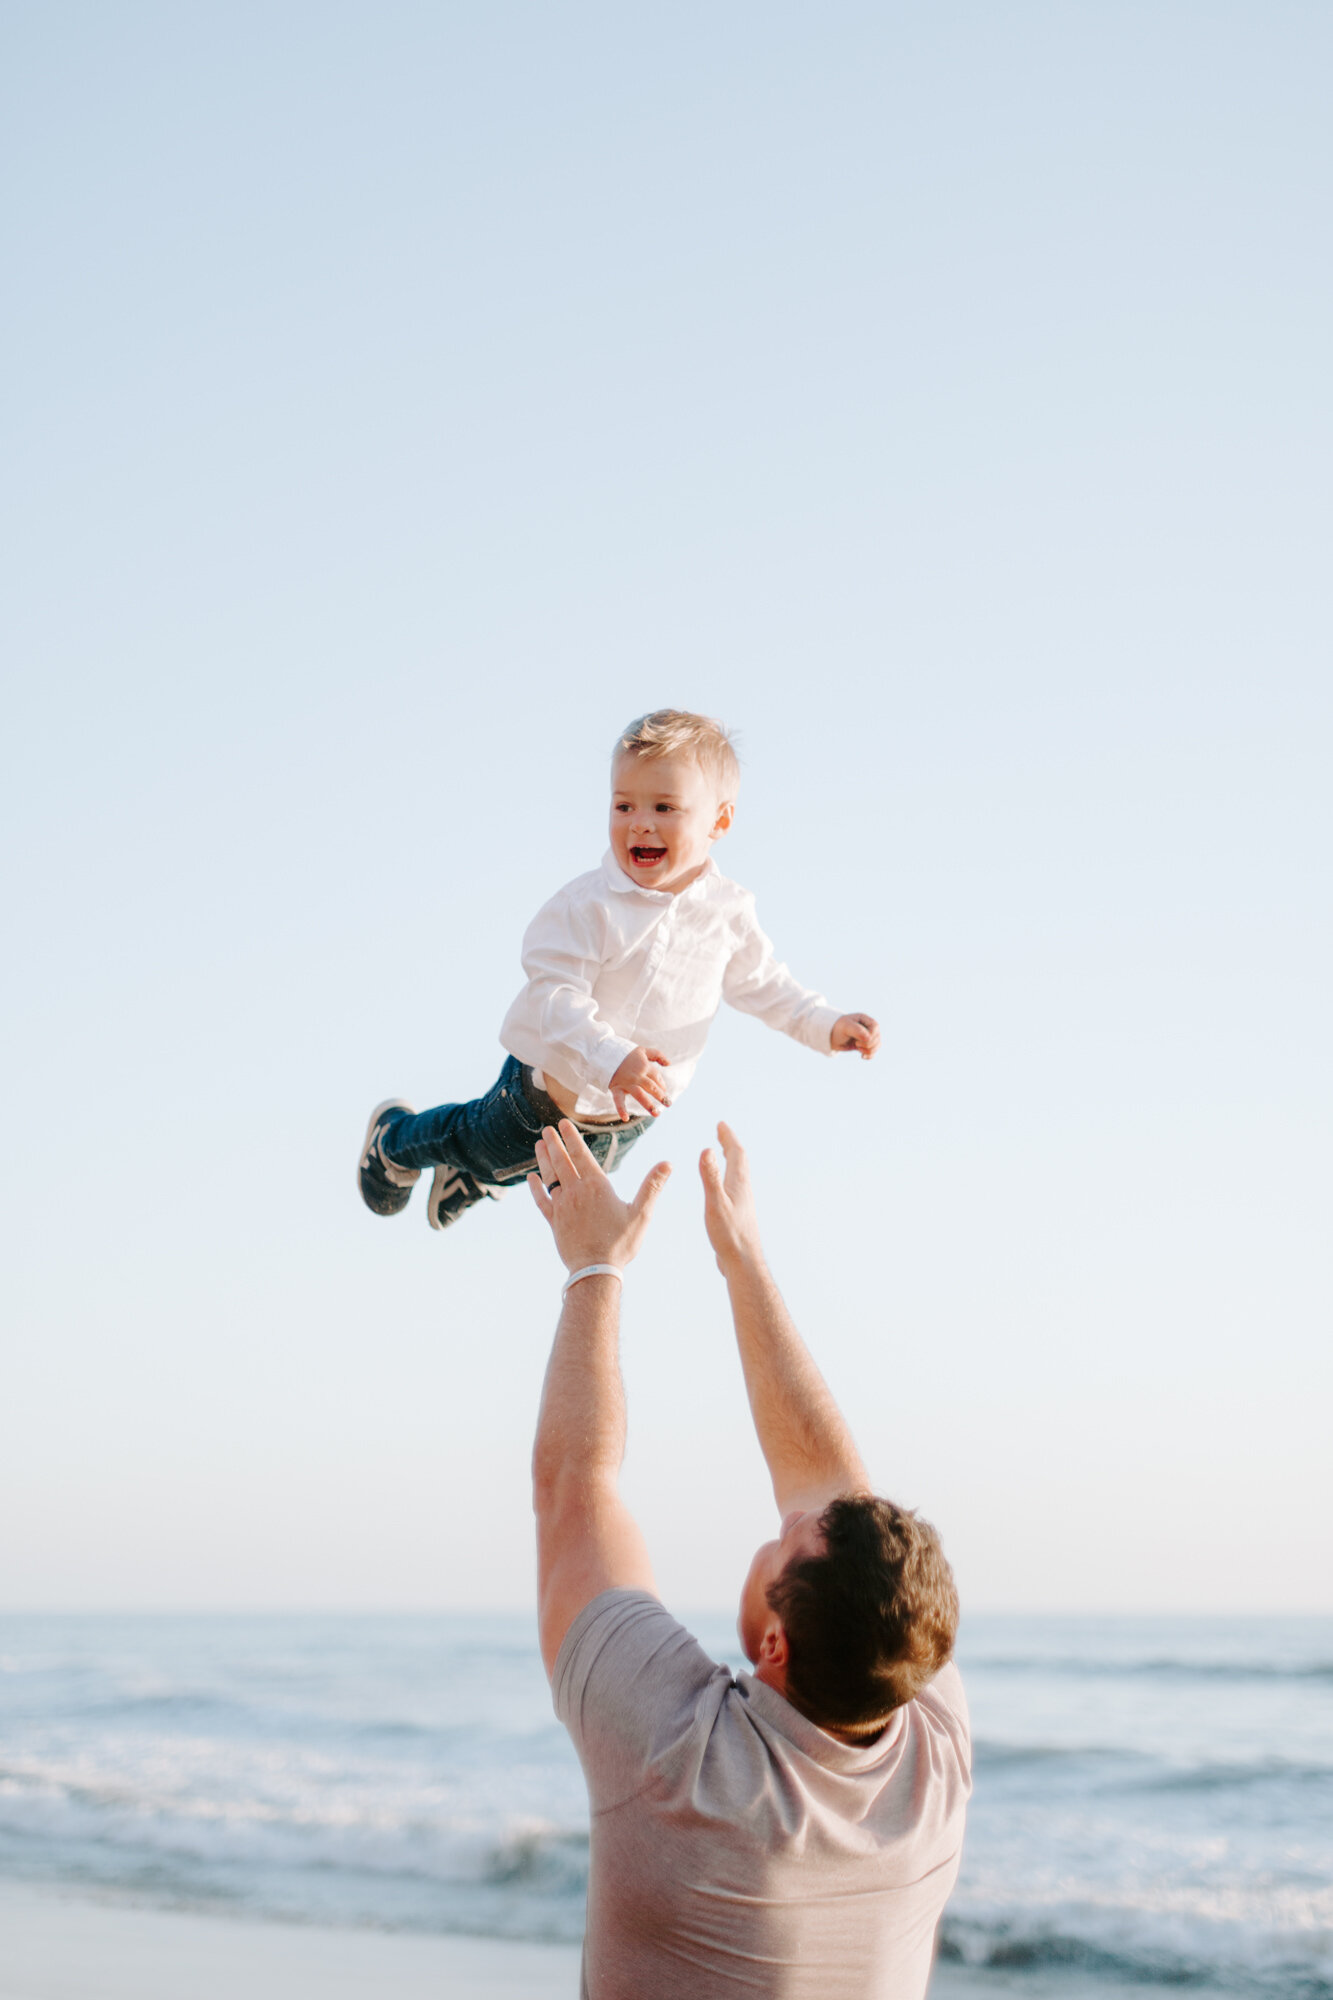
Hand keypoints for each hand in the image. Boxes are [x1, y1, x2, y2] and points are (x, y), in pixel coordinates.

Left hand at [529, 1121, 671, 1272]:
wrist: (595, 1270)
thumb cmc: (621, 1243)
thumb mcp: (641, 1213)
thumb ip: (652, 1186)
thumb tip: (668, 1163)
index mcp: (596, 1186)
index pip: (581, 1155)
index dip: (571, 1138)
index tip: (563, 1124)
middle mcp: (576, 1192)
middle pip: (561, 1161)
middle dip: (554, 1143)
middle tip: (548, 1129)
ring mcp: (562, 1206)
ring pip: (549, 1177)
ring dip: (543, 1159)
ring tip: (539, 1145)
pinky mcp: (554, 1222)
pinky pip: (542, 1200)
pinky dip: (536, 1188)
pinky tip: (531, 1178)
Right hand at [609, 1046, 670, 1120]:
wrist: (605, 1053)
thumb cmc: (626, 1053)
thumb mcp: (643, 1050)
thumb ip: (658, 1055)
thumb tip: (669, 1064)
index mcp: (644, 1066)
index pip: (657, 1078)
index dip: (662, 1085)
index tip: (663, 1091)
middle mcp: (637, 1075)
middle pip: (651, 1087)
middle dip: (661, 1096)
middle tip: (668, 1104)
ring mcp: (626, 1083)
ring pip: (639, 1095)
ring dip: (648, 1105)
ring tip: (657, 1114)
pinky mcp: (616, 1088)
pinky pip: (618, 1100)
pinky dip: (621, 1109)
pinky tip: (626, 1118)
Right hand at [699, 1122, 764, 1275]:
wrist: (743, 1261)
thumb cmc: (729, 1235)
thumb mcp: (715, 1203)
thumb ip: (710, 1177)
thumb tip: (707, 1150)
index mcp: (739, 1184)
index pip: (736, 1153)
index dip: (728, 1137)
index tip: (721, 1124)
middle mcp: (743, 1190)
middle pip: (739, 1161)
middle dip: (730, 1144)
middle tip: (721, 1132)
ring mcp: (742, 1202)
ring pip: (738, 1174)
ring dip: (731, 1159)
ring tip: (723, 1154)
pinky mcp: (738, 1213)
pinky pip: (734, 1186)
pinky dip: (728, 1176)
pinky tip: (723, 1186)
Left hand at [831, 1012, 879, 1058]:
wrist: (831, 1036)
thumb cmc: (838, 1028)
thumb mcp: (846, 1027)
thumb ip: (857, 1030)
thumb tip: (869, 1038)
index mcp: (866, 1020)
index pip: (875, 1028)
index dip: (870, 1036)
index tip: (858, 1040)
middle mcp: (869, 1028)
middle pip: (877, 1038)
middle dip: (868, 1045)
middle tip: (856, 1044)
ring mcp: (868, 1037)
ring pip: (877, 1046)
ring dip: (869, 1050)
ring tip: (858, 1049)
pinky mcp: (865, 1045)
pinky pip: (873, 1052)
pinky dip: (870, 1055)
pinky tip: (862, 1056)